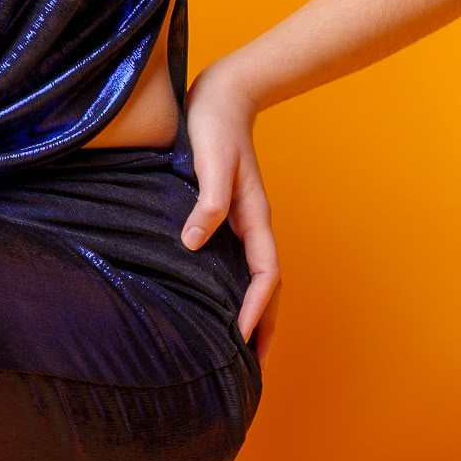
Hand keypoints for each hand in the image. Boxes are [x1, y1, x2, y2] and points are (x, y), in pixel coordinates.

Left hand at [180, 61, 281, 352]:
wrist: (221, 92)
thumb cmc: (214, 124)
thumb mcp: (211, 160)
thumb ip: (208, 201)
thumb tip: (194, 244)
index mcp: (254, 216)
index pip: (265, 274)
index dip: (256, 307)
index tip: (241, 337)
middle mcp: (252, 223)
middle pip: (267, 286)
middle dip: (264, 326)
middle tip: (252, 367)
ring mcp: (241, 220)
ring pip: (254, 277)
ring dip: (253, 312)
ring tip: (241, 348)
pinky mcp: (225, 213)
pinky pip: (236, 262)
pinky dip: (236, 288)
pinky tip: (216, 300)